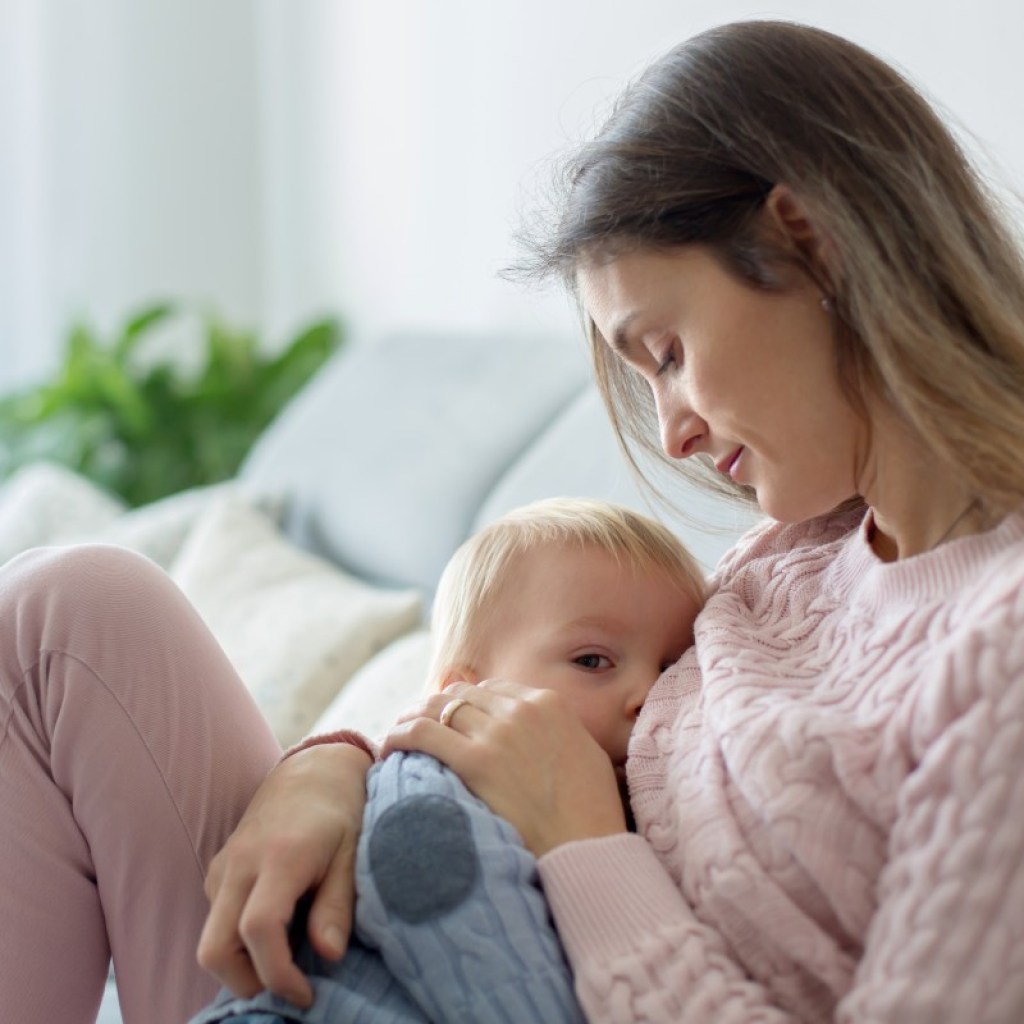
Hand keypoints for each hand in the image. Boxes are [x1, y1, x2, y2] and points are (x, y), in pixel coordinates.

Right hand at [196, 742, 371, 1006]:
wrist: (315, 768)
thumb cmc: (343, 809)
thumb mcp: (355, 851)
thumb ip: (339, 903)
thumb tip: (329, 956)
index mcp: (280, 857)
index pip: (258, 930)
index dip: (277, 974)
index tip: (305, 994)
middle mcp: (241, 863)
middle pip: (214, 949)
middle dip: (246, 983)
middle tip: (291, 987)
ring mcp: (224, 866)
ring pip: (212, 939)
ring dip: (244, 963)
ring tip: (293, 952)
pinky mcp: (219, 870)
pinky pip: (217, 920)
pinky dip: (240, 941)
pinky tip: (282, 929)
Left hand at [381, 680, 626, 856]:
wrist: (589, 852)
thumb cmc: (592, 815)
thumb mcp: (585, 754)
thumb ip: (556, 731)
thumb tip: (534, 729)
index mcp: (550, 703)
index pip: (492, 689)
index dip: (468, 706)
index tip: (453, 724)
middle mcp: (522, 710)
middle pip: (462, 695)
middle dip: (437, 710)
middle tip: (418, 731)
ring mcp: (499, 733)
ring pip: (437, 707)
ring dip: (413, 720)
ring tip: (398, 738)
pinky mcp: (476, 761)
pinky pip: (421, 733)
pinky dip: (399, 736)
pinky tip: (388, 749)